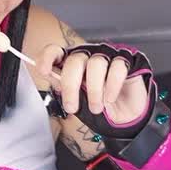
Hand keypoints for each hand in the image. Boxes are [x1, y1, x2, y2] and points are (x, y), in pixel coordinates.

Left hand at [37, 42, 151, 131]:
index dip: (48, 58)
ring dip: (94, 90)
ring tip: (97, 107)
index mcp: (73, 63)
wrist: (125, 118)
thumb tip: (50, 75)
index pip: (57, 51)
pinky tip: (111, 98)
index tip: (43, 71)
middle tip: (72, 107)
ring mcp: (108, 56)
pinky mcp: (127, 61)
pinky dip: (112, 85)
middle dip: (71, 86)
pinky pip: (118, 67)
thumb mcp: (77, 101)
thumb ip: (63, 86)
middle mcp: (89, 56)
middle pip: (75, 60)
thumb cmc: (100, 107)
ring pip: (96, 63)